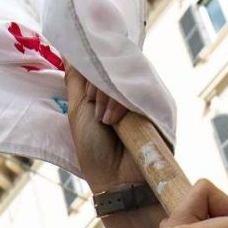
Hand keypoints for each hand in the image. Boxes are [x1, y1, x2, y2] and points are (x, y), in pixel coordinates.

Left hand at [64, 67, 147, 196]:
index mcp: (111, 89)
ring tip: (103, 120)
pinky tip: (113, 121)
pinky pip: (139, 89)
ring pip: (124, 75)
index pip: (104, 61)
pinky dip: (121, 103)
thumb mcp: (78, 108)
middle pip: (114, 65)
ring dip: (108, 96)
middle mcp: (129, 90)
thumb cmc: (94, 148)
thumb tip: (69, 47)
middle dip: (98, 85)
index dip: (92, 68)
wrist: (116, 179)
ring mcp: (144, 97)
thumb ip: (77, 78)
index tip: (85, 91)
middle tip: (93, 108)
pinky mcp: (158, 106)